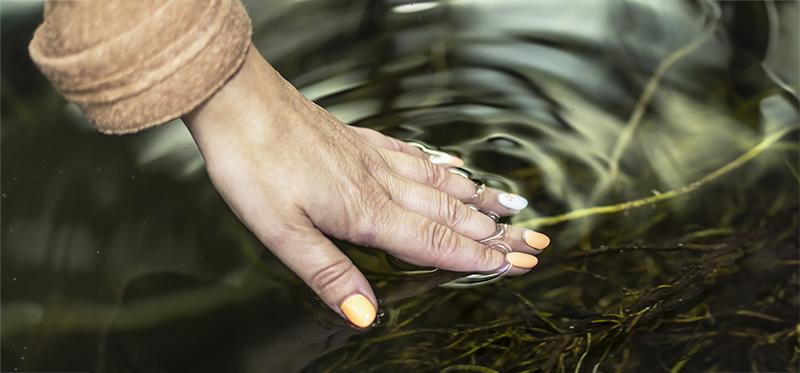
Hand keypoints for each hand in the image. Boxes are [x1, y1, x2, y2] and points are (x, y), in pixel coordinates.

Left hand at [183, 44, 550, 327]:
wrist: (240, 101)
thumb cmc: (254, 164)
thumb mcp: (281, 232)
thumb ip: (328, 273)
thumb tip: (366, 316)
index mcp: (366, 212)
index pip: (435, 242)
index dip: (480, 257)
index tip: (519, 264)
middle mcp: (380, 183)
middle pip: (451, 213)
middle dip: (496, 232)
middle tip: (536, 241)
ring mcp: (373, 158)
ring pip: (440, 183)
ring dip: (479, 198)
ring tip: (513, 205)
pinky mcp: (360, 140)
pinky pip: (414, 155)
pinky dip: (442, 165)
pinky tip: (455, 165)